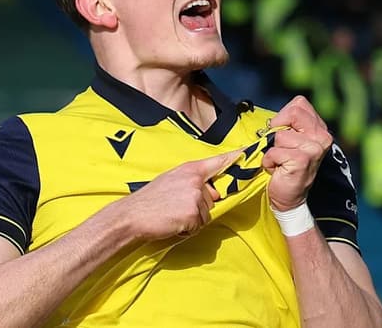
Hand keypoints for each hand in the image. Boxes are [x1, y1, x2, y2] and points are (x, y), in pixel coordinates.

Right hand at [117, 149, 240, 240]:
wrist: (132, 215)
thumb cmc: (149, 200)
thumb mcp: (170, 181)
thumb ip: (191, 182)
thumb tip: (210, 193)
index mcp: (189, 169)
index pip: (217, 162)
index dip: (235, 157)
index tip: (248, 152)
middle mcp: (195, 181)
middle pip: (212, 197)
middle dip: (199, 206)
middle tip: (176, 207)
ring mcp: (195, 197)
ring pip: (206, 213)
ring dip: (193, 219)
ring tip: (173, 215)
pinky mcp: (193, 214)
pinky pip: (199, 226)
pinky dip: (188, 229)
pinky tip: (173, 223)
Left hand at [263, 96, 332, 210]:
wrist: (288, 197)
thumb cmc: (284, 166)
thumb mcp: (286, 139)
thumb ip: (284, 125)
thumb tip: (269, 121)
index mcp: (319, 127)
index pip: (298, 104)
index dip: (282, 117)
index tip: (282, 136)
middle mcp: (322, 136)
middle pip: (292, 113)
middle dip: (277, 131)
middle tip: (280, 149)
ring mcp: (314, 148)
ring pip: (280, 135)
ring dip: (272, 150)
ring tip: (281, 162)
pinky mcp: (303, 160)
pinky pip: (274, 152)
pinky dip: (269, 161)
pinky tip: (279, 170)